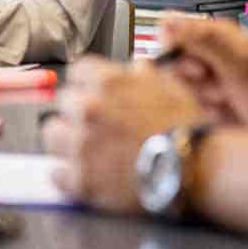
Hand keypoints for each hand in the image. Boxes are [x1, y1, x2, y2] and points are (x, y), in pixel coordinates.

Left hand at [43, 58, 204, 213]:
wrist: (195, 167)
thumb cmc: (185, 127)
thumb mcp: (168, 85)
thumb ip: (142, 74)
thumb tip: (134, 69)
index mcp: (105, 81)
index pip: (76, 73)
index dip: (87, 85)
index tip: (92, 95)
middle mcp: (87, 108)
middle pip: (62, 104)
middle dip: (76, 113)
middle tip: (94, 126)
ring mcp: (81, 144)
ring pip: (52, 136)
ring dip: (66, 141)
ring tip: (86, 150)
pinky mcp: (81, 179)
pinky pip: (56, 173)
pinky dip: (67, 175)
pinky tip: (83, 173)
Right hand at [157, 15, 247, 129]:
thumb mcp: (239, 66)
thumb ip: (203, 41)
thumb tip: (169, 20)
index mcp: (219, 36)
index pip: (172, 32)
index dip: (178, 53)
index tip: (198, 70)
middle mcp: (213, 54)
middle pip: (175, 63)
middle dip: (194, 83)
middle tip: (221, 89)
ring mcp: (214, 78)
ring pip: (183, 88)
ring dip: (204, 100)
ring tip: (230, 101)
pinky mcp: (214, 101)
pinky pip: (194, 107)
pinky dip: (209, 114)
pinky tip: (230, 114)